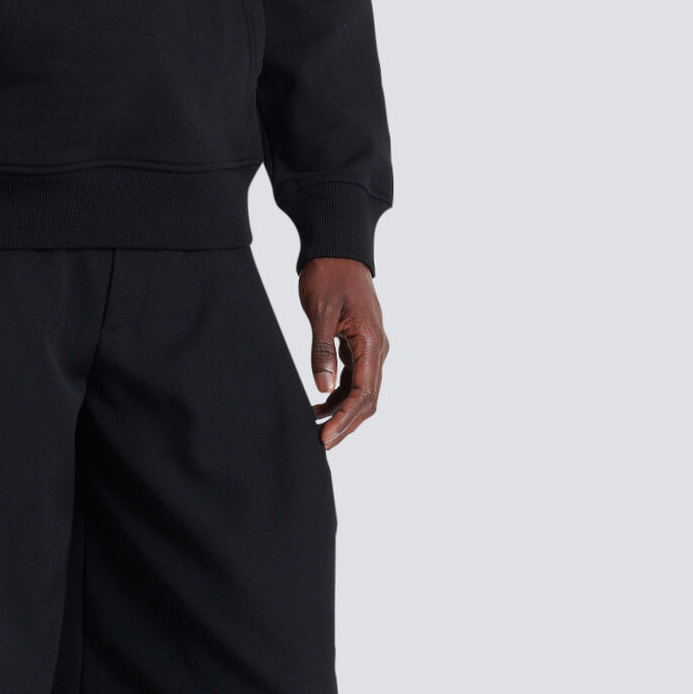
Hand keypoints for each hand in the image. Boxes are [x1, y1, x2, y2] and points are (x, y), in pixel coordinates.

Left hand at [299, 258, 387, 450]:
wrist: (337, 250)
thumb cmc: (329, 275)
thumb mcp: (321, 312)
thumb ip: (322, 351)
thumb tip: (323, 389)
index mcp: (372, 342)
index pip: (364, 392)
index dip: (345, 418)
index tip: (326, 436)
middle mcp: (377, 349)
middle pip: (368, 399)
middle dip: (346, 424)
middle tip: (321, 443)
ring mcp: (370, 348)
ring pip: (362, 392)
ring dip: (342, 412)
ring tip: (315, 428)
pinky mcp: (359, 345)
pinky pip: (354, 379)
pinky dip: (339, 396)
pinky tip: (318, 405)